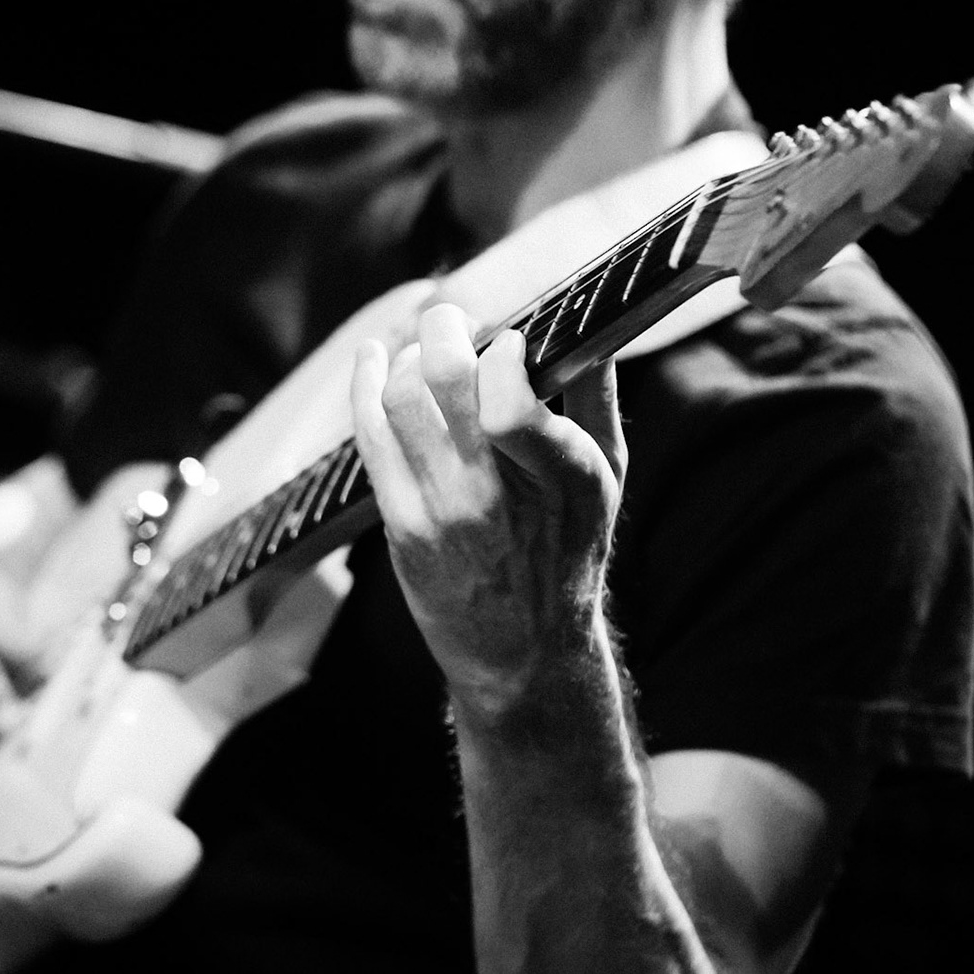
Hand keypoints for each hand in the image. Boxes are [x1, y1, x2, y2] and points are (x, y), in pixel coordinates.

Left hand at [349, 303, 625, 719]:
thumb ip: (597, 395)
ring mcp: (441, 513)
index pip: (508, 396)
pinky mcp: (401, 526)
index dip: (503, 349)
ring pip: (398, 399)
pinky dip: (365, 386)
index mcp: (564, 477)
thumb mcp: (607, 478)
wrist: (524, 653)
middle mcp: (496, 496)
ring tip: (421, 352)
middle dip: (444, 328)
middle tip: (456, 323)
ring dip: (405, 356)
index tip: (510, 341)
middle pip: (443, 379)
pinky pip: (370, 437)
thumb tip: (589, 320)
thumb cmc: (570, 553)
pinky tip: (373, 361)